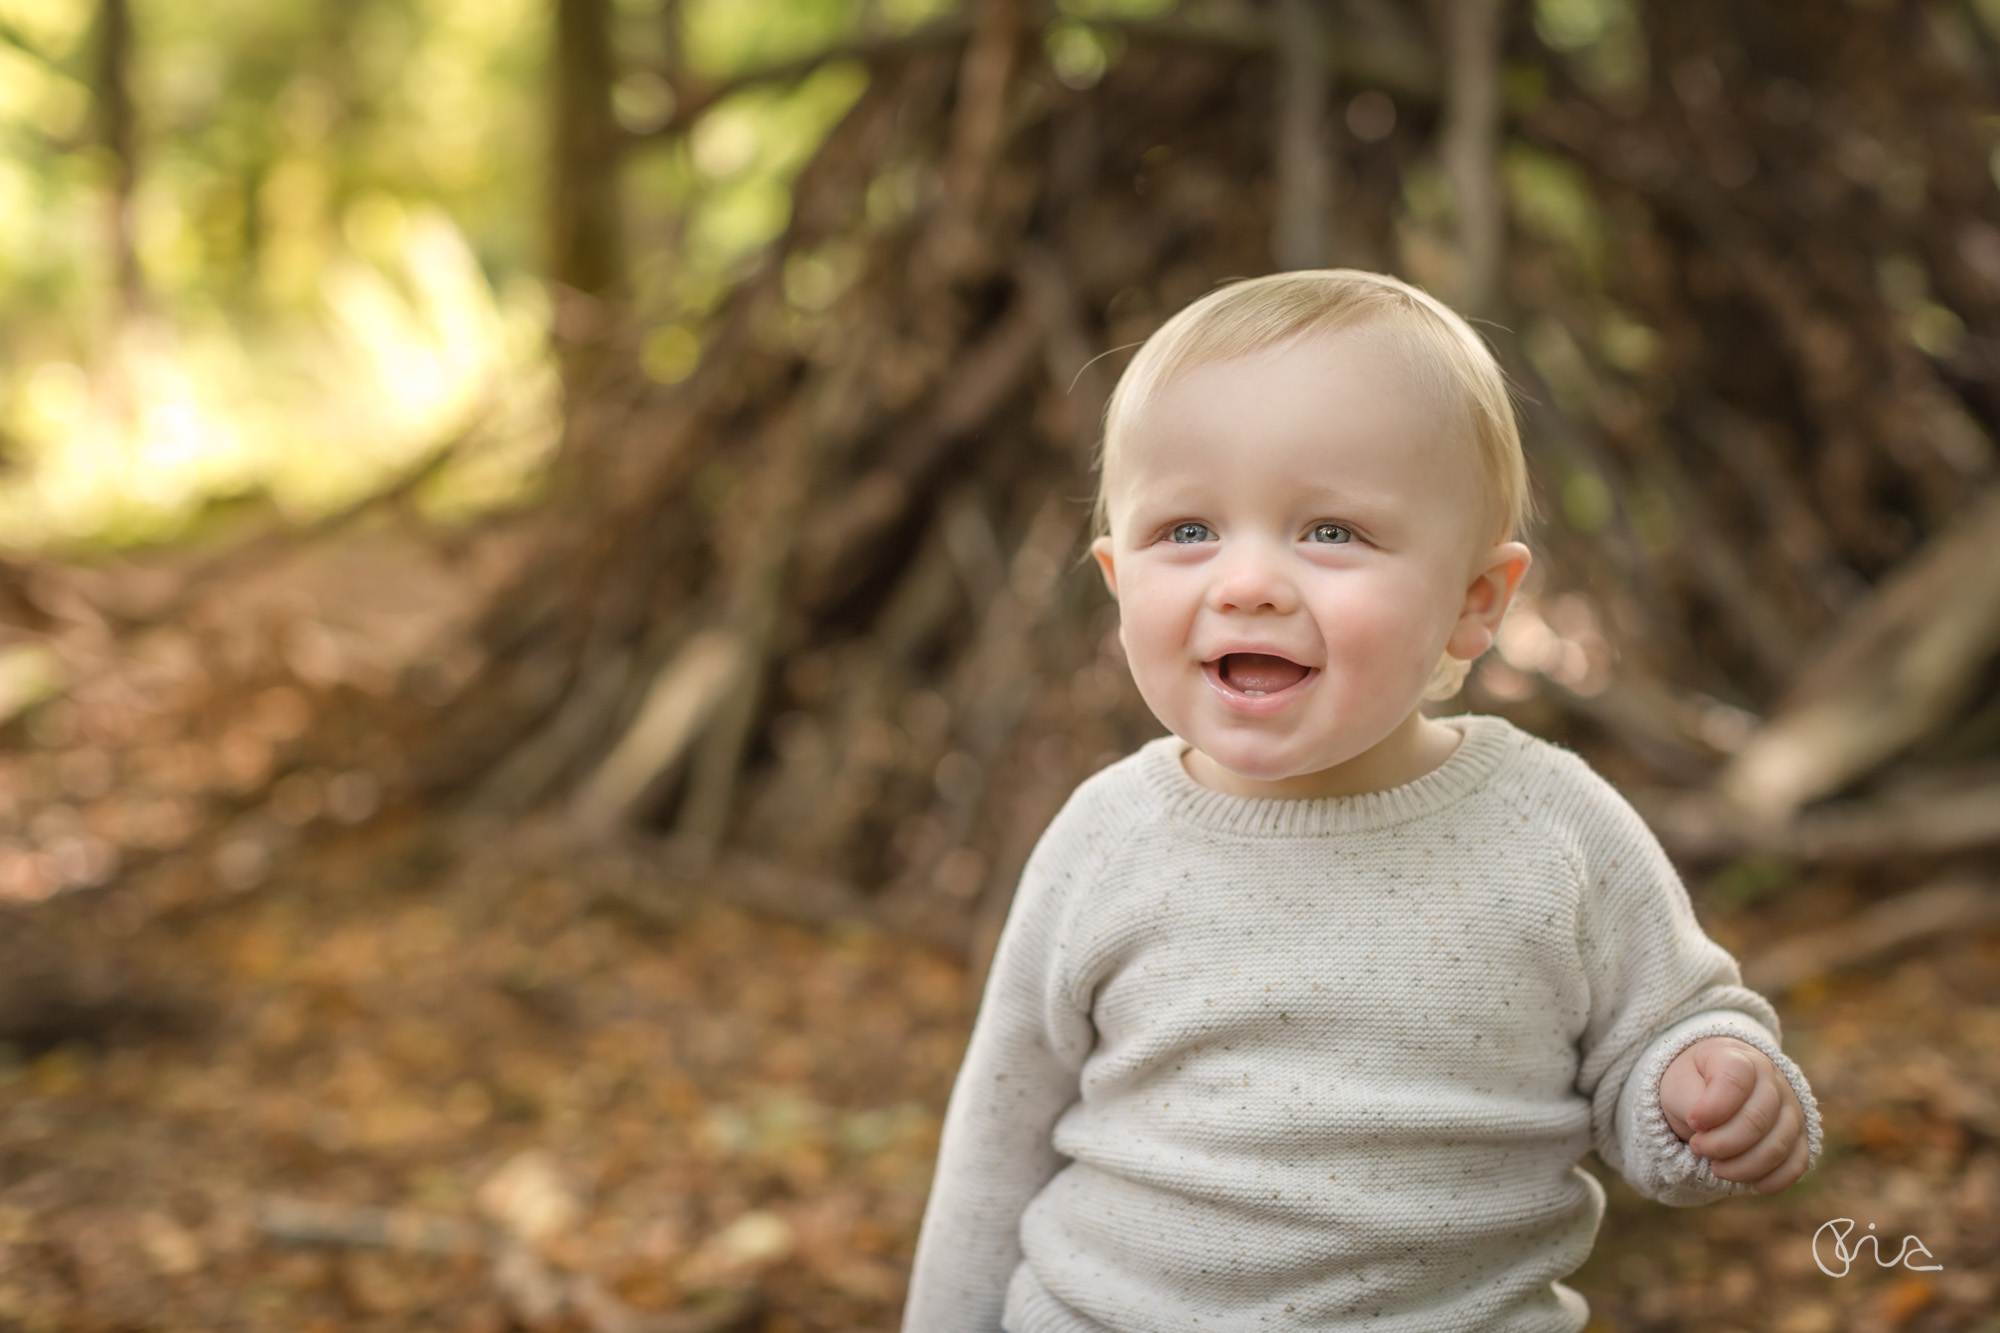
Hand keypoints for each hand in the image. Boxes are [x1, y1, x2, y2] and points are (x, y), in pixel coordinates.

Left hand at [1658, 1036, 1808, 1193]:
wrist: (1711, 1085)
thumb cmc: (1693, 1083)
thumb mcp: (1679, 1083)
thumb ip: (1689, 1101)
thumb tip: (1706, 1128)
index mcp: (1740, 1059)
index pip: (1736, 1080)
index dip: (1713, 1108)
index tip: (1692, 1121)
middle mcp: (1772, 1081)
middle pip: (1758, 1119)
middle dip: (1722, 1143)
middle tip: (1697, 1147)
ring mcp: (1790, 1109)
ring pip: (1778, 1145)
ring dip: (1743, 1166)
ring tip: (1715, 1167)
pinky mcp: (1799, 1137)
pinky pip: (1796, 1164)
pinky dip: (1770, 1179)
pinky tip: (1745, 1181)